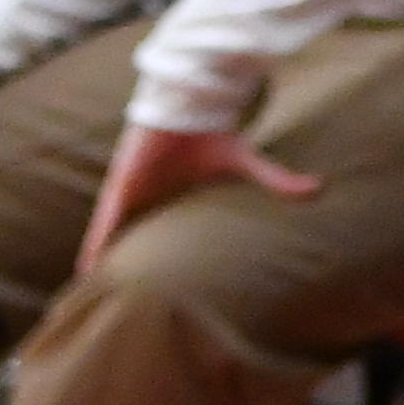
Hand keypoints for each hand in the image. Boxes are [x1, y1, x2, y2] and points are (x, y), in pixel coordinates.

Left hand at [79, 113, 326, 274]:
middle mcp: (149, 198)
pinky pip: (104, 222)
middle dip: (123, 263)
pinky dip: (95, 244)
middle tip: (115, 300)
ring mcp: (132, 194)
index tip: (150, 284)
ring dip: (103, 260)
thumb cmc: (210, 130)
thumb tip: (318, 188)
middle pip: (130, 237)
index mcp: (172, 196)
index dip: (152, 255)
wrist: (186, 104)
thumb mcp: (244, 162)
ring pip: (113, 235)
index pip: (158, 230)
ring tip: (92, 292)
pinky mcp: (121, 187)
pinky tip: (85, 270)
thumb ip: (275, 180)